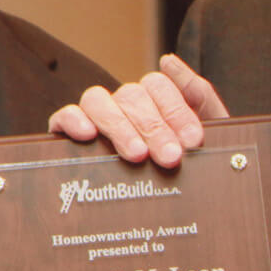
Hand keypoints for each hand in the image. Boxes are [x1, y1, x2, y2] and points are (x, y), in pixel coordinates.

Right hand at [49, 54, 228, 167]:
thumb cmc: (190, 169)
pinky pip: (63, 116)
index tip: (193, 141)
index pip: (158, 85)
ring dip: (119, 127)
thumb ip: (199, 95)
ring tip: (136, 155)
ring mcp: (97, 119)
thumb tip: (168, 60)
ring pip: (97, 100)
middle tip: (170, 157)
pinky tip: (88, 135)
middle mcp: (124, 106)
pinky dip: (73, 119)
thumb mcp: (207, 133)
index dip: (176, 111)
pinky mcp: (68, 135)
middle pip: (130, 95)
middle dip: (154, 127)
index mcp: (155, 101)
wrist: (180, 210)